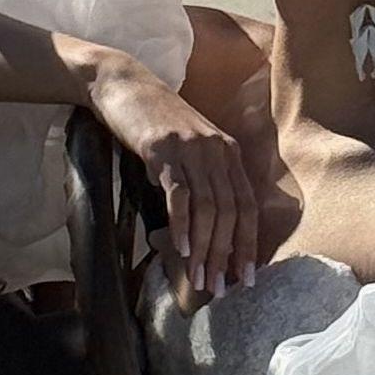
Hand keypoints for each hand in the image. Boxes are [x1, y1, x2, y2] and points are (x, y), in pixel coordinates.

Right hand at [87, 71, 257, 297]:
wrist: (125, 85)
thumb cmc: (156, 123)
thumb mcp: (191, 150)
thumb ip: (203, 181)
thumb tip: (203, 231)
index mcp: (230, 154)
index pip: (249, 207)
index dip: (249, 245)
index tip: (246, 279)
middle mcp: (218, 151)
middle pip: (231, 213)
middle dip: (225, 255)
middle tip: (216, 288)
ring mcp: (193, 150)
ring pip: (208, 208)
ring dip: (203, 248)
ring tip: (196, 279)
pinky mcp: (164, 150)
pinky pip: (179, 194)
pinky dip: (181, 225)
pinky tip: (178, 249)